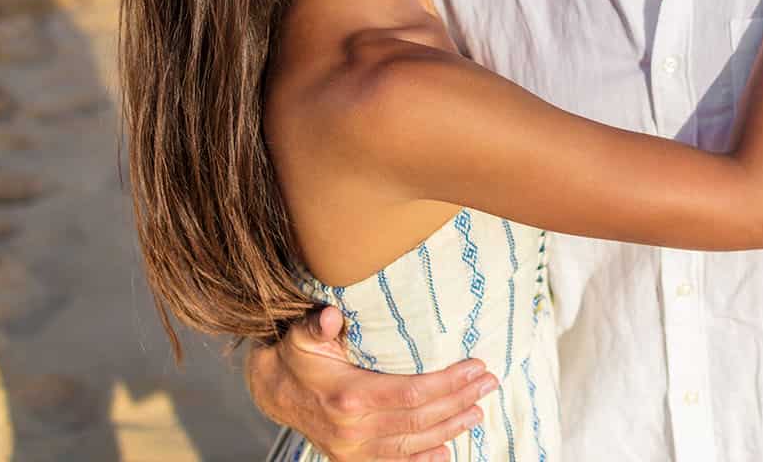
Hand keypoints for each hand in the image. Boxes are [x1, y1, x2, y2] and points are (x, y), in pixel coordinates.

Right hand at [246, 305, 498, 461]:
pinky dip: (423, 460)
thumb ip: (320, 324)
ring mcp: (353, 451)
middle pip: (420, 420)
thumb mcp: (304, 334)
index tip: (476, 367)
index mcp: (348, 397)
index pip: (413, 393)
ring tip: (478, 411)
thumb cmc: (298, 356)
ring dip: (451, 429)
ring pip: (413, 445)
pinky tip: (446, 451)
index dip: (449, 382)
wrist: (273, 391)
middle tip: (489, 384)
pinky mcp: (352, 460)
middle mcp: (353, 431)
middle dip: (460, 401)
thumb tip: (333, 315)